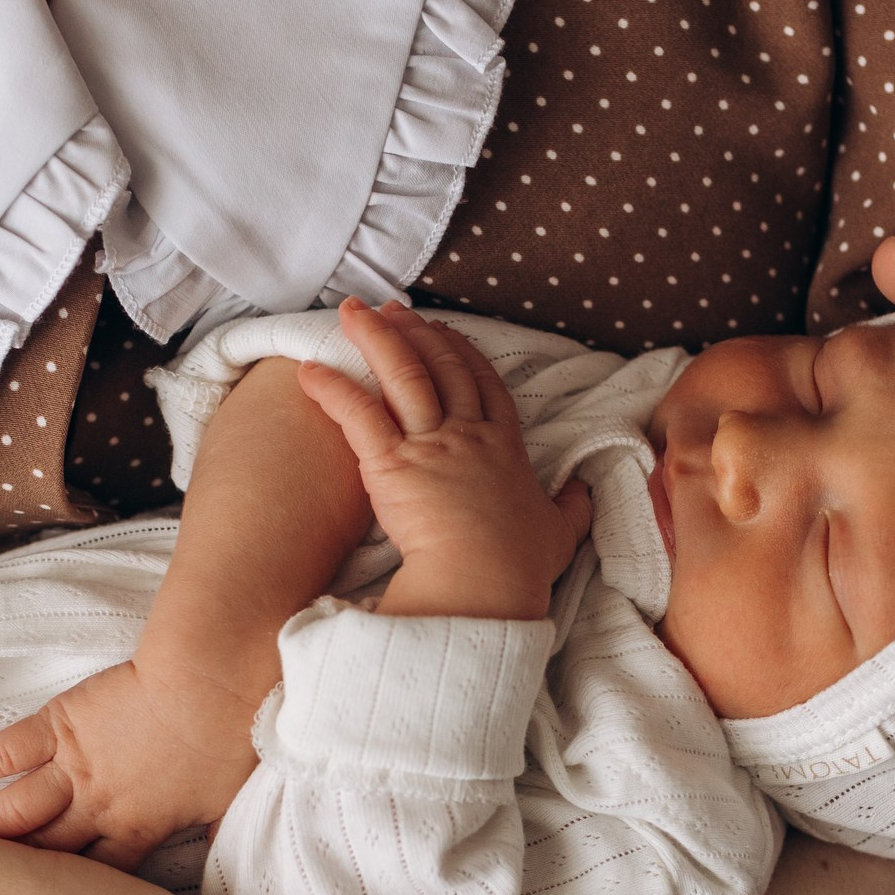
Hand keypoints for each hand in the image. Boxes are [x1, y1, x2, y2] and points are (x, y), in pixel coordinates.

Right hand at [0, 654, 260, 868]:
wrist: (212, 684)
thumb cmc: (231, 739)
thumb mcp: (229, 808)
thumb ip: (216, 844)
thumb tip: (226, 876)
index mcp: (138, 833)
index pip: (93, 884)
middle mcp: (96, 810)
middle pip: (42, 857)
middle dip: (10, 879)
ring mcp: (72, 769)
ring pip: (13, 813)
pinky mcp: (58, 726)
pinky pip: (4, 750)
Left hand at [301, 301, 591, 620]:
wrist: (485, 583)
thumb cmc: (519, 566)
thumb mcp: (561, 532)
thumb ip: (573, 506)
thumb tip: (585, 490)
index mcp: (504, 448)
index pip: (483, 385)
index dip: (462, 353)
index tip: (443, 331)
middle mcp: (467, 436)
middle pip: (441, 368)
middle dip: (415, 332)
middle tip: (392, 310)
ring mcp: (430, 446)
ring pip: (402, 376)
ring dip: (376, 339)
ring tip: (352, 313)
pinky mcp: (392, 465)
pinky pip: (358, 415)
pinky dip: (332, 389)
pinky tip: (310, 370)